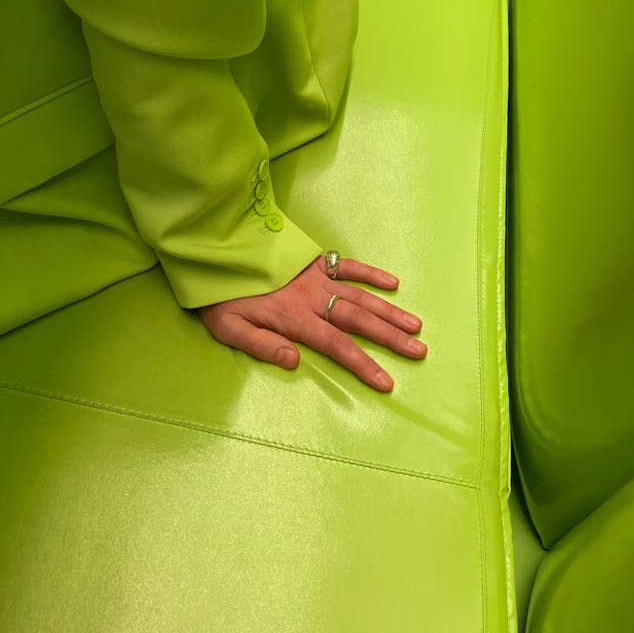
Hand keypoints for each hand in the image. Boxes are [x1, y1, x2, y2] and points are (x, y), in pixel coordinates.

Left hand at [198, 255, 426, 391]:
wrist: (214, 250)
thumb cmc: (220, 296)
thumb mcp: (228, 328)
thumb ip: (261, 345)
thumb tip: (294, 362)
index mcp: (293, 318)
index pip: (336, 345)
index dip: (363, 364)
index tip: (387, 381)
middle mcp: (311, 297)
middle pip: (358, 320)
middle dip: (390, 337)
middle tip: (419, 350)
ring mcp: (315, 276)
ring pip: (359, 295)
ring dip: (388, 310)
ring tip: (415, 325)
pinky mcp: (312, 260)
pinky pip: (347, 265)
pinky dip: (370, 273)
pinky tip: (392, 283)